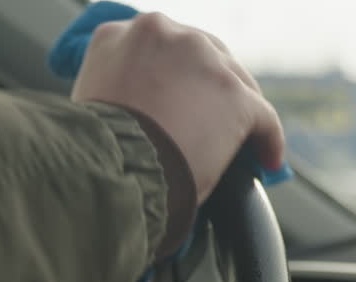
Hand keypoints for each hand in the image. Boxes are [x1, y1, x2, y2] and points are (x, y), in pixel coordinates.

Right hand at [71, 11, 285, 202]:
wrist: (110, 172)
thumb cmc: (94, 152)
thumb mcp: (88, 100)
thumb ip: (114, 84)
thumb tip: (134, 103)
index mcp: (121, 35)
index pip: (161, 46)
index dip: (173, 74)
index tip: (177, 96)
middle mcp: (164, 33)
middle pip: (204, 54)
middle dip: (209, 88)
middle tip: (210, 120)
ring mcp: (204, 60)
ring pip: (236, 82)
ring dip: (238, 112)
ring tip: (241, 143)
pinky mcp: (235, 95)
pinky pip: (263, 118)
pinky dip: (267, 139)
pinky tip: (267, 160)